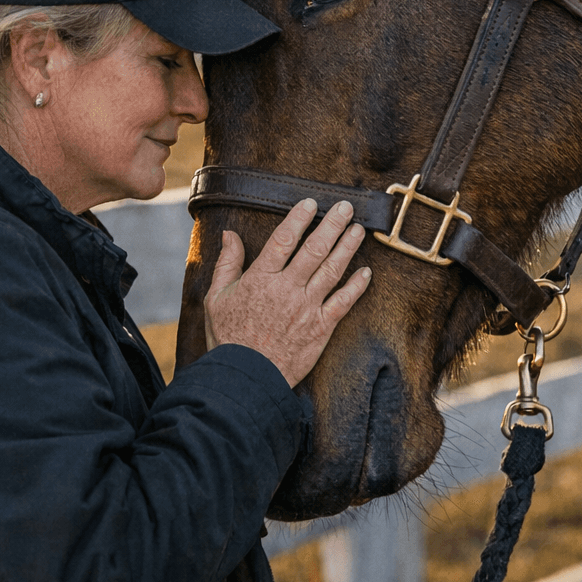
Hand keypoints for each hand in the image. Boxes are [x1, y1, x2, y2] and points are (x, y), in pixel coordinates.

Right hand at [203, 198, 371, 386]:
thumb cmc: (229, 339)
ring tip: (358, 230)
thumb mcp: (216, 299)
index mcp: (260, 279)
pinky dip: (356, 286)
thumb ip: (227, 264)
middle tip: (346, 207)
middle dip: (332, 224)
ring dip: (348, 247)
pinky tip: (366, 272)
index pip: (284, 239)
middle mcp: (287, 289)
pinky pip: (343, 303)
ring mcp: (307, 308)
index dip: (299, 218)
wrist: (246, 379)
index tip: (311, 203)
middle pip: (315, 249)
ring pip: (333, 270)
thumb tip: (229, 235)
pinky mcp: (321, 328)